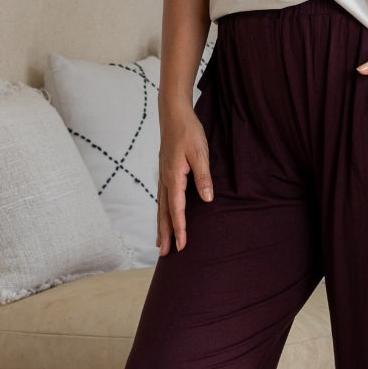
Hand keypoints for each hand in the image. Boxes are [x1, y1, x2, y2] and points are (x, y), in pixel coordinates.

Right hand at [157, 106, 213, 254]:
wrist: (173, 114)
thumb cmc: (189, 132)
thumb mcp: (200, 153)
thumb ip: (203, 177)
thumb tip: (207, 199)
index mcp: (174, 177)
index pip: (177, 209)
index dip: (180, 229)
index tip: (182, 246)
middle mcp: (165, 180)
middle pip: (164, 213)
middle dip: (165, 234)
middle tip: (164, 255)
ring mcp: (163, 177)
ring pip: (161, 208)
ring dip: (161, 227)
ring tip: (160, 244)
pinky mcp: (165, 174)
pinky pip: (162, 199)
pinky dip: (162, 213)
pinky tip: (163, 219)